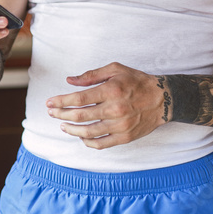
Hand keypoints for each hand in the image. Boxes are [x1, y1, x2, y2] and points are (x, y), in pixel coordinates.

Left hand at [46, 62, 167, 148]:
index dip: (60, 101)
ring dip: (71, 129)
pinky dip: (88, 142)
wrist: (163, 99)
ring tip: (63, 125)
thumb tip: (70, 80)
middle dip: (61, 114)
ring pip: (88, 132)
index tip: (49, 102)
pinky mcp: (125, 137)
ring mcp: (120, 126)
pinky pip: (101, 143)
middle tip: (51, 112)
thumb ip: (92, 75)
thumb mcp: (116, 70)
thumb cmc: (137, 81)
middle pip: (80, 115)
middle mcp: (114, 109)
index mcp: (111, 91)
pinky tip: (81, 137)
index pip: (78, 98)